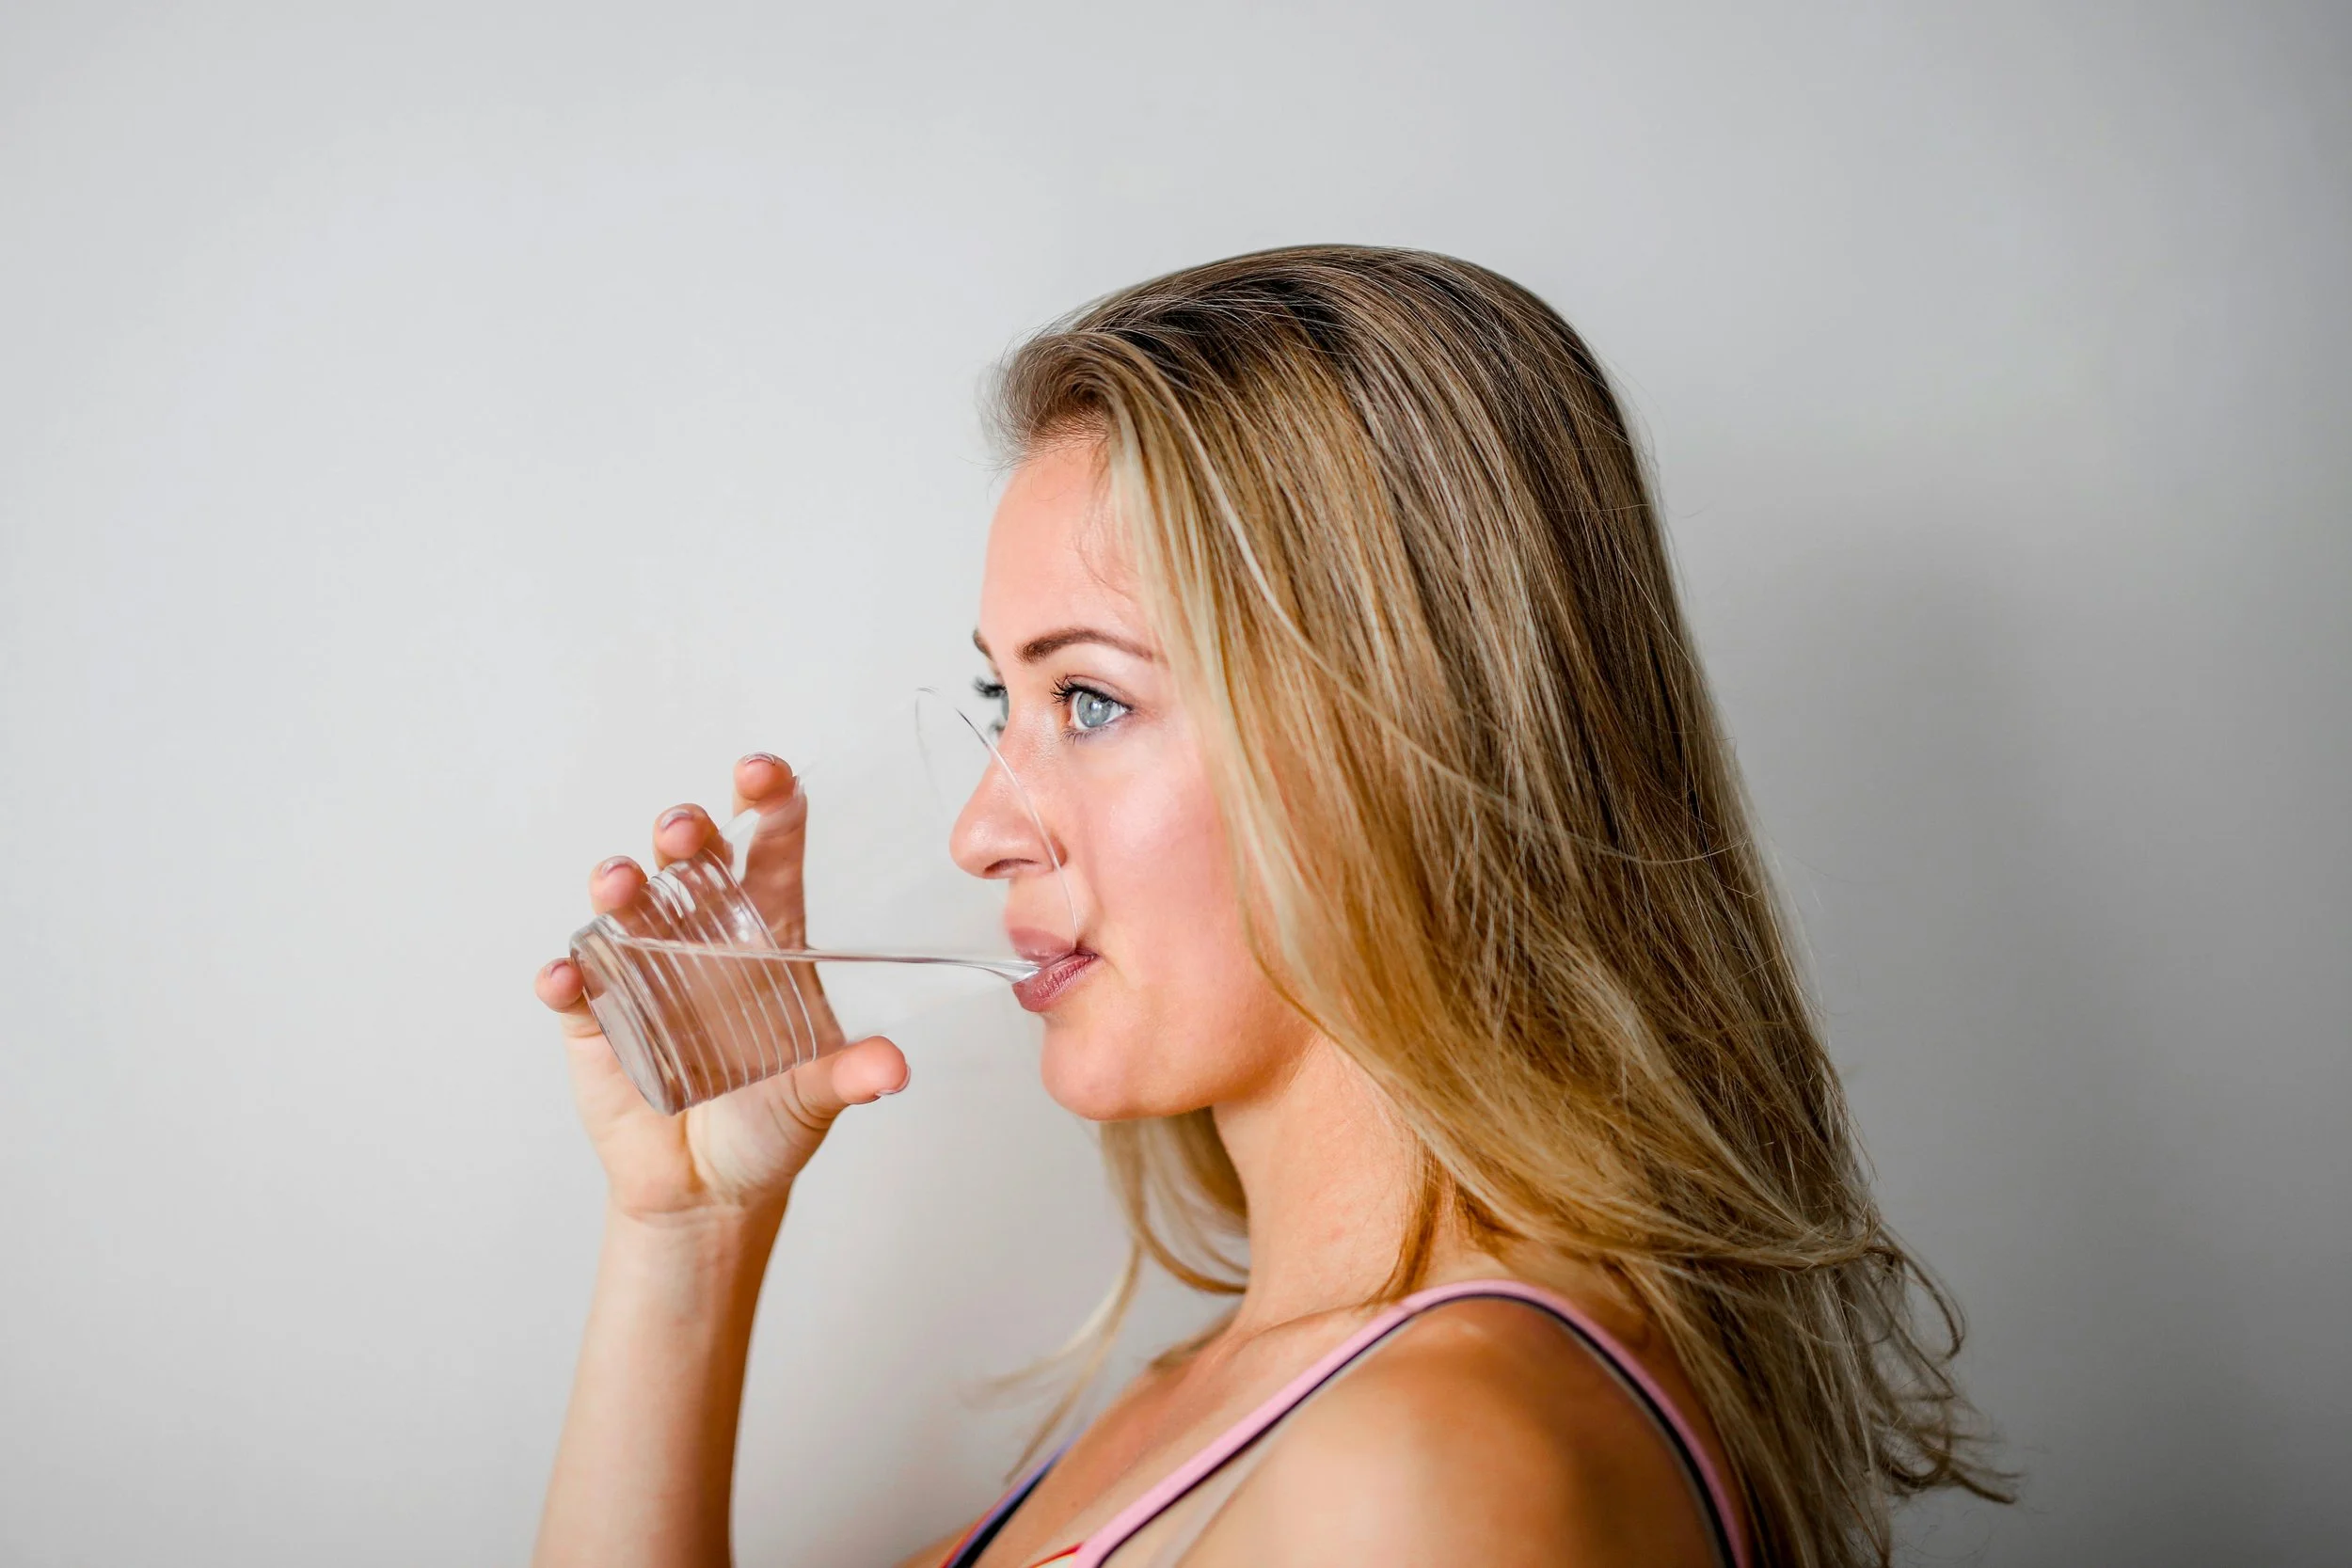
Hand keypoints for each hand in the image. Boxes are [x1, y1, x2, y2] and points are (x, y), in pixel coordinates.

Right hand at [534, 753, 908, 1222]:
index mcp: (766, 936)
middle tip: (684, 832)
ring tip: (620, 887)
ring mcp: (642, 971)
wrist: (710, 1189)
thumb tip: (892, 1069)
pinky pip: (574, 987)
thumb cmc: (771, 1123)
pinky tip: (565, 978)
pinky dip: (566, 978)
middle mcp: (702, 938)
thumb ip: (850, 1077)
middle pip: (690, 861)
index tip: (762, 773)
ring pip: (625, 908)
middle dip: (684, 832)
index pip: (768, 850)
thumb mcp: (817, 1097)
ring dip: (619, 888)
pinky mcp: (594, 1019)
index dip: (766, 803)